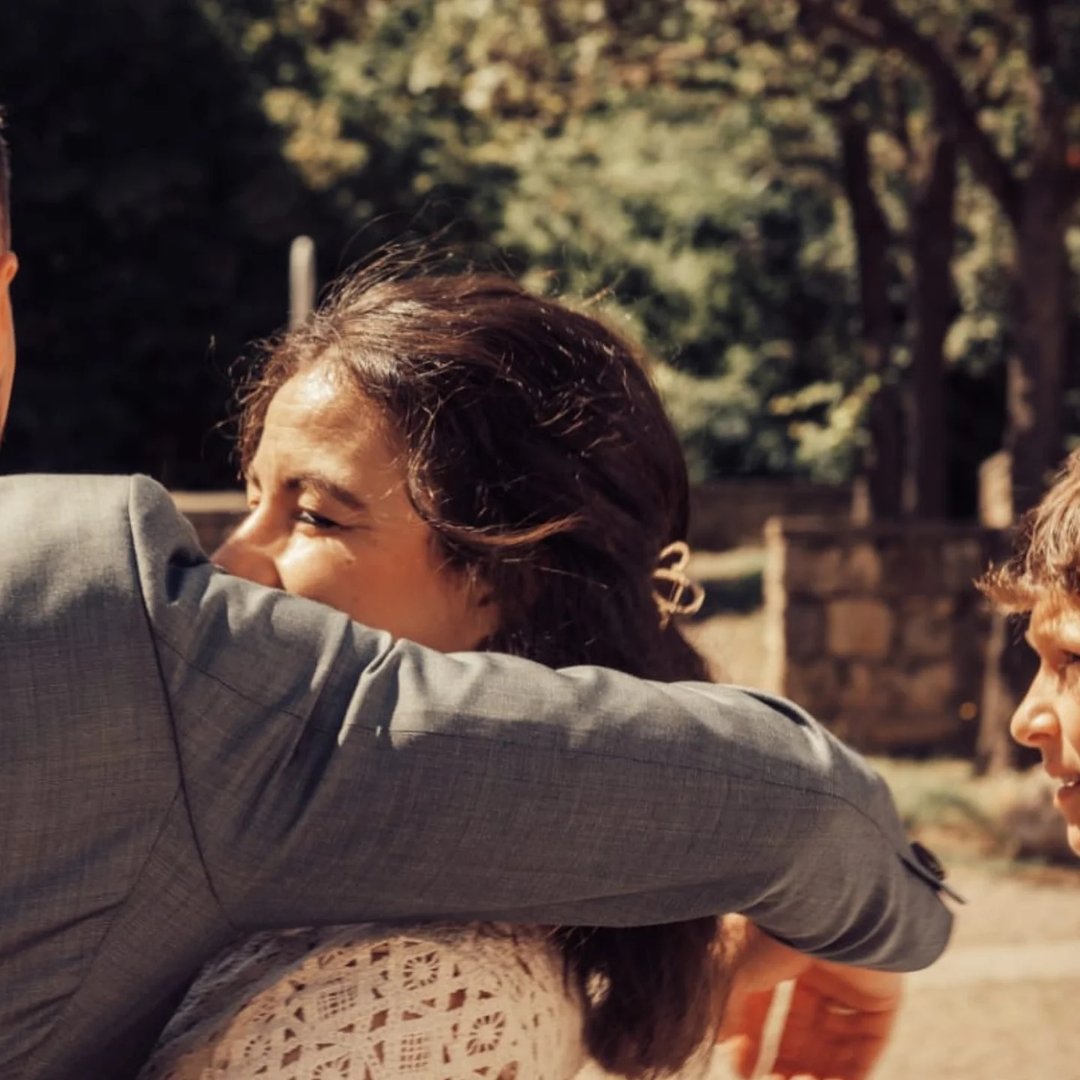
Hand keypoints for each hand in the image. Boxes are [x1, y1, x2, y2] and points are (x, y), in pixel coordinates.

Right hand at [718, 917, 901, 1079]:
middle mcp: (816, 968)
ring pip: (836, 1041)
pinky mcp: (882, 997)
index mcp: (779, 954)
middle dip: (790, 1065)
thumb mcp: (734, 974)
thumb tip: (724, 1045)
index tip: (745, 1073)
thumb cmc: (769, 936)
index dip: (753, 1042)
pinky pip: (869, 1044)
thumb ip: (728, 1011)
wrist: (820, 912)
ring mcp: (851, 982)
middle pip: (804, 1030)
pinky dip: (851, 1072)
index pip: (766, 1007)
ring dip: (819, 1074)